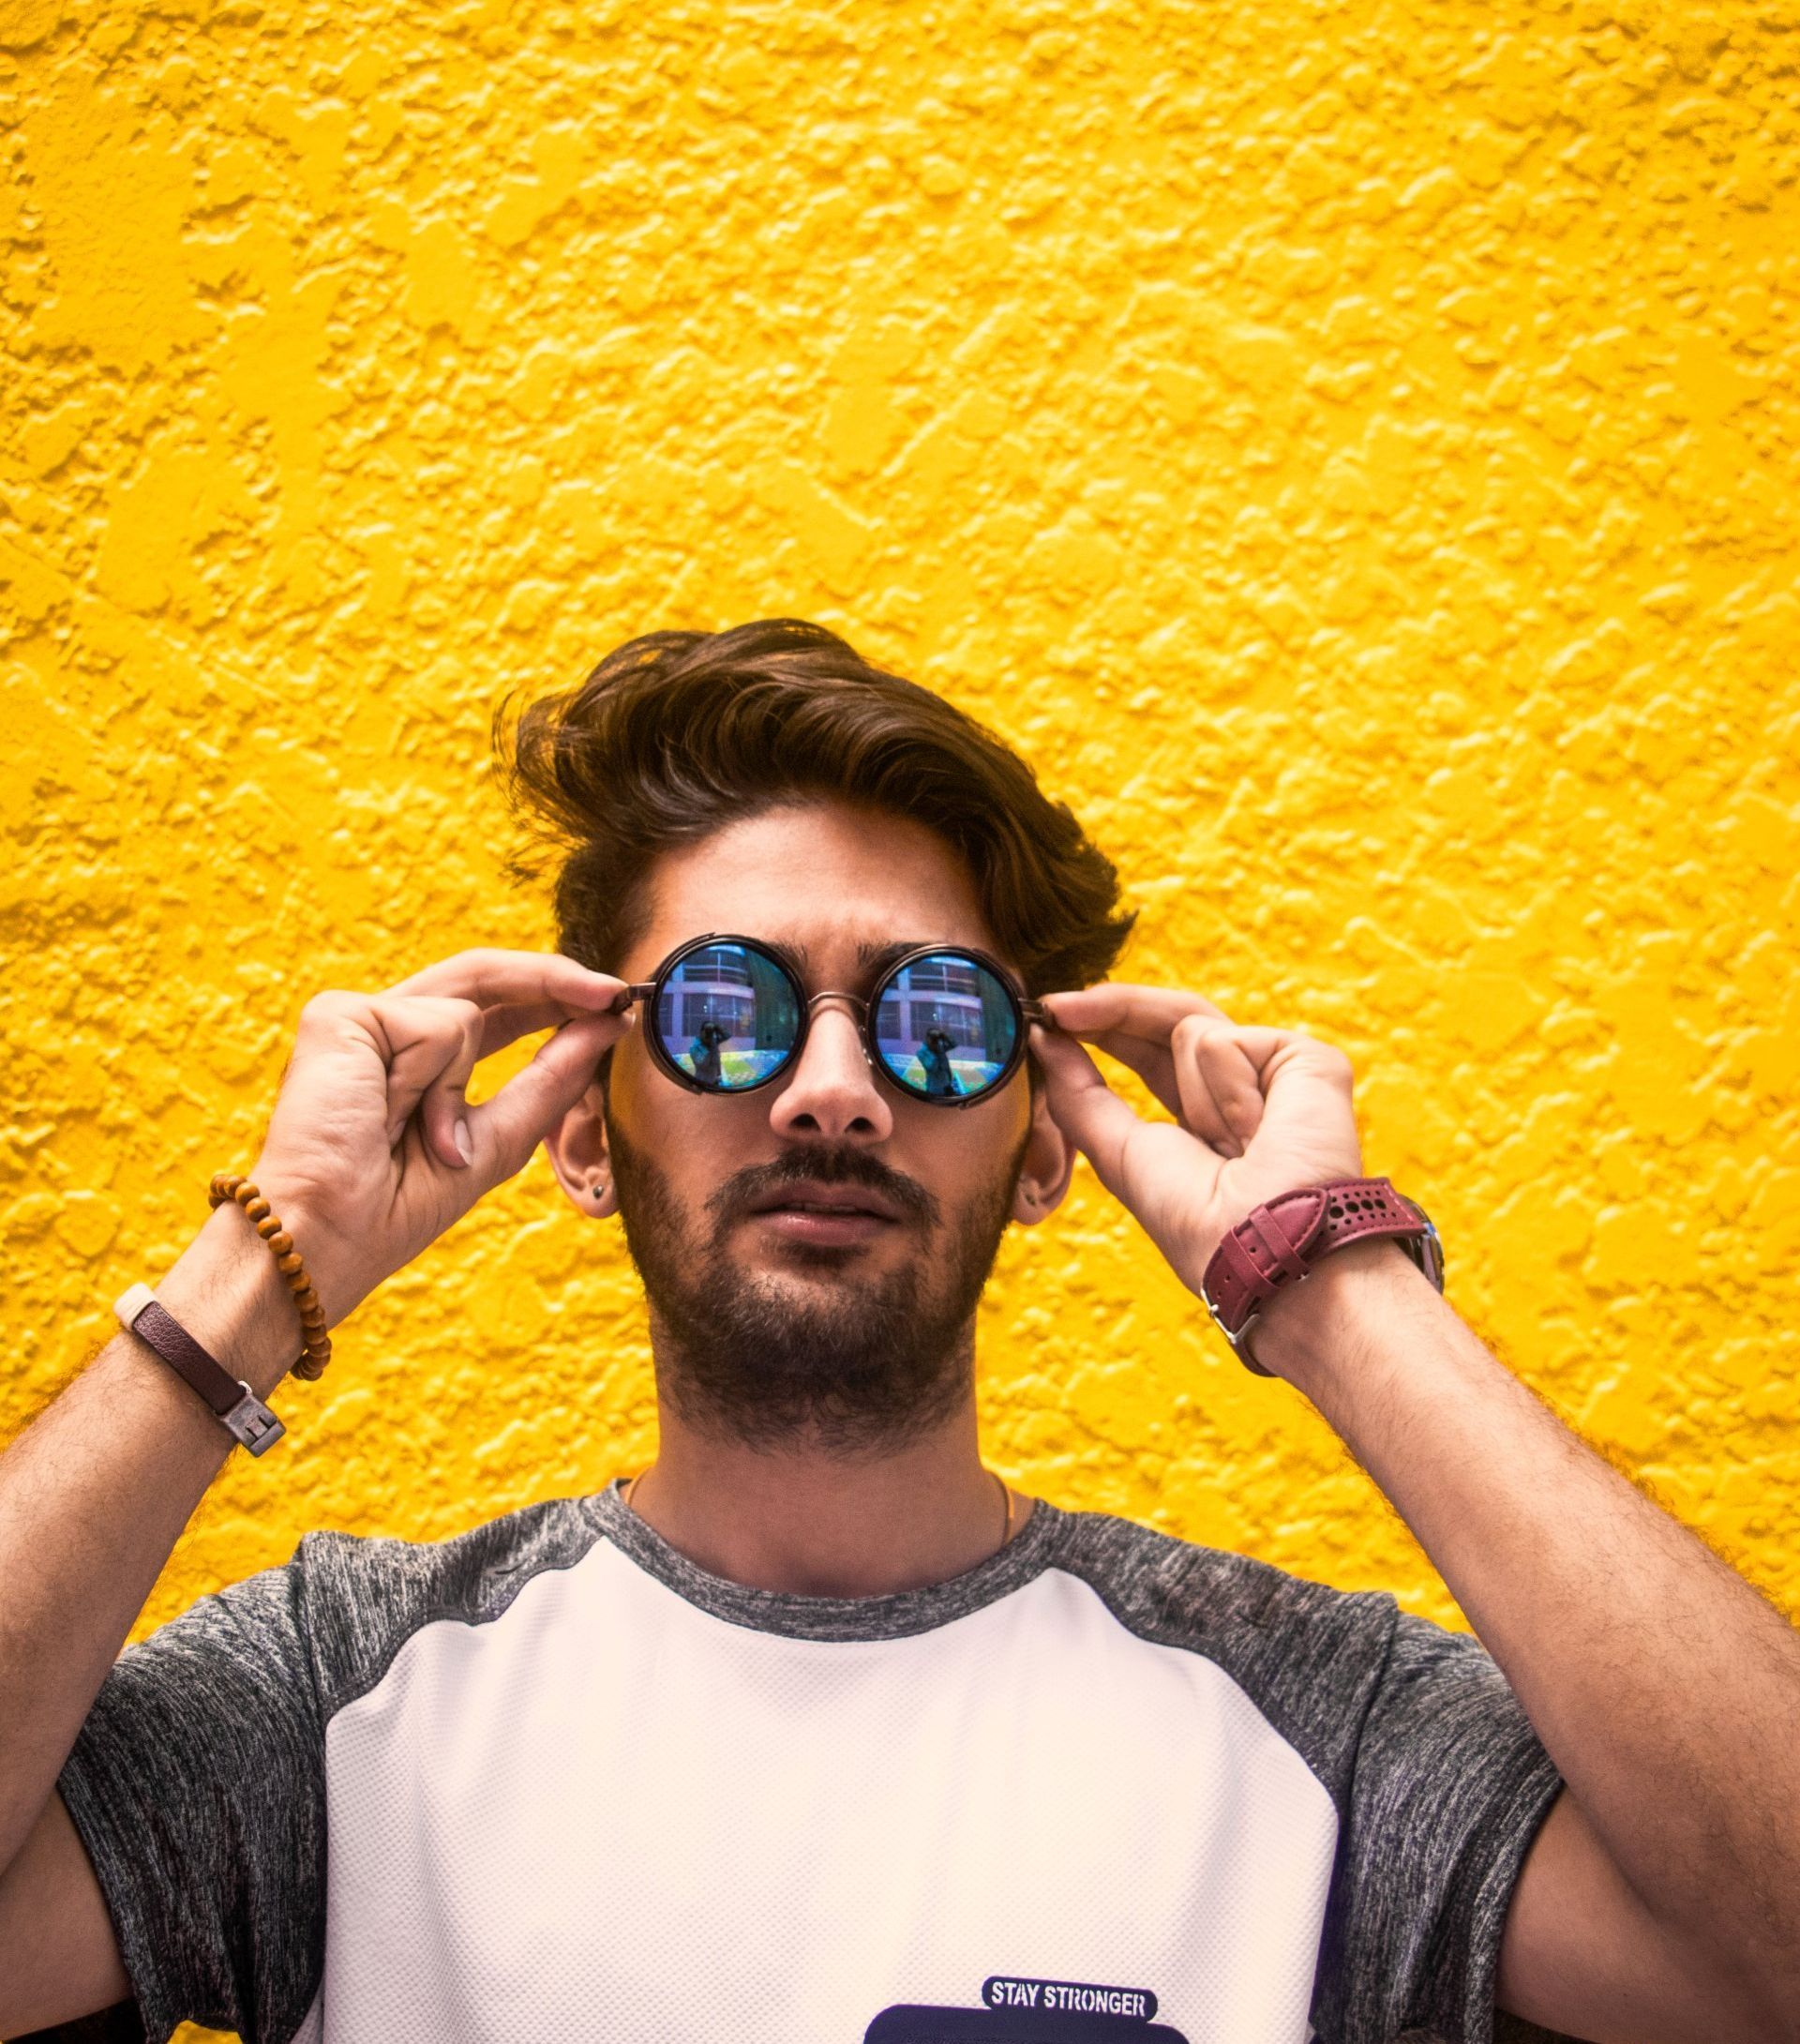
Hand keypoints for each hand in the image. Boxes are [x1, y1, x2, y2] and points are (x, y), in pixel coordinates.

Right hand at [245, 950, 631, 1326]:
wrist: (331, 1235)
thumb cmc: (398, 1206)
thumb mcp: (497, 1140)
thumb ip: (549, 1080)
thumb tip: (605, 1024)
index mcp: (417, 1061)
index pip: (495, 1008)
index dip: (554, 997)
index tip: (615, 1003)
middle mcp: (385, 1031)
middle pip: (484, 977)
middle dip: (555, 981)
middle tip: (614, 993)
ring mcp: (360, 1019)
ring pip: (467, 1008)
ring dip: (460, 1088)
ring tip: (423, 1141)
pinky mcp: (341, 1014)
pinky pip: (436, 1023)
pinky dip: (432, 1080)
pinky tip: (389, 1115)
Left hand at [1031, 982, 1364, 1304]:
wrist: (1263, 1248)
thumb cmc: (1197, 1224)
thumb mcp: (1119, 1153)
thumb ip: (1080, 1094)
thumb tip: (1045, 1039)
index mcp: (1202, 1117)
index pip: (1147, 1049)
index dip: (1102, 1027)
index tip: (1049, 1015)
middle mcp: (1241, 1089)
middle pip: (1167, 1020)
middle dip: (1109, 1010)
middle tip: (1055, 1008)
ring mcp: (1275, 1074)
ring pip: (1191, 1026)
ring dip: (1191, 1091)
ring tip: (1230, 1146)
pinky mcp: (1307, 1061)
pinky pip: (1227, 1040)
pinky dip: (1225, 1084)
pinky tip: (1255, 1131)